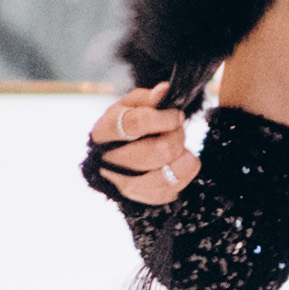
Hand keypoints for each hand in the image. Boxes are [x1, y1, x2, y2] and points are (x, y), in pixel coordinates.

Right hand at [85, 86, 198, 206]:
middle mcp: (108, 161)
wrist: (117, 156)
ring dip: (181, 161)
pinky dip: (182, 176)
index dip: (164, 119)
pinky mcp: (138, 198)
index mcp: (104, 131)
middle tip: (178, 130)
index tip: (176, 115)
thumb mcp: (132, 105)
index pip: (136, 124)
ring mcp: (121, 183)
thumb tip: (164, 91)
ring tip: (184, 150)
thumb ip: (148, 98)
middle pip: (152, 153)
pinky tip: (180, 163)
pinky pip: (168, 192)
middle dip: (175, 138)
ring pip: (160, 177)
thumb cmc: (127, 125)